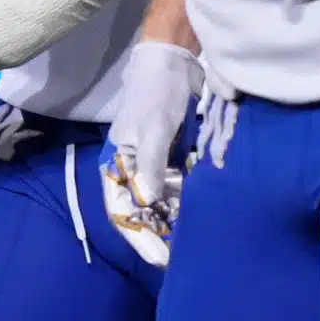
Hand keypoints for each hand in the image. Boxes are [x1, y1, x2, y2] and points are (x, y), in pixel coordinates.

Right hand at [98, 39, 203, 267]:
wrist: (173, 62)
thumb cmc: (155, 95)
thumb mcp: (152, 130)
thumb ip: (151, 168)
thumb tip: (149, 205)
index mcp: (118, 163)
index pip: (121, 209)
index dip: (138, 235)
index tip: (159, 257)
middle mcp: (133, 167)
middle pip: (143, 210)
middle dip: (159, 232)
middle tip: (182, 256)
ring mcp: (154, 162)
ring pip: (162, 201)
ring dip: (175, 219)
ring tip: (194, 241)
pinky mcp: (173, 155)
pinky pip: (179, 185)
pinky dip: (187, 200)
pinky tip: (201, 214)